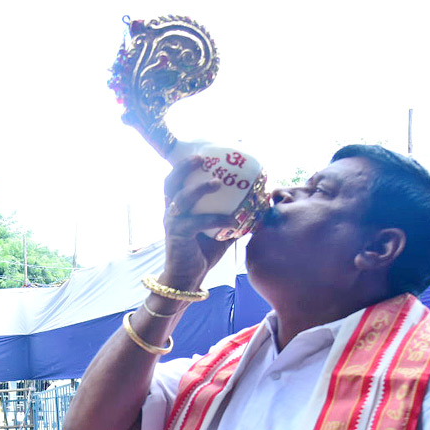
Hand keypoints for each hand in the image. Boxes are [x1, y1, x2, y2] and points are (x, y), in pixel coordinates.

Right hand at [161, 156, 236, 290]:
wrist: (187, 279)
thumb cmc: (202, 253)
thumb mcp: (220, 231)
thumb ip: (232, 215)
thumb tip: (258, 204)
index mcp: (178, 207)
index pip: (176, 179)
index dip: (185, 164)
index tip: (204, 151)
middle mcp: (171, 211)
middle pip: (170, 181)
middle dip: (184, 166)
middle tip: (202, 158)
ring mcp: (173, 223)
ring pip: (181, 198)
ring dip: (200, 188)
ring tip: (217, 182)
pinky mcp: (178, 235)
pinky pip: (198, 222)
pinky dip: (217, 219)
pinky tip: (235, 220)